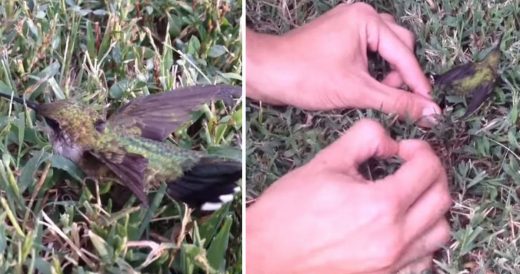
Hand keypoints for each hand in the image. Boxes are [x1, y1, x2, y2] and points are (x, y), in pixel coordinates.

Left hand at [246, 3, 440, 125]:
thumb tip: (430, 111)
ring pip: (382, 48)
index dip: (417, 82)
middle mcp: (359, 15)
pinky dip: (371, 68)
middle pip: (397, 45)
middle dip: (399, 73)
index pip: (404, 53)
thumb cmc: (305, 76)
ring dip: (386, 71)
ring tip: (377, 92)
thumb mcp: (356, 90)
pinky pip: (366, 49)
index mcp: (366, 19)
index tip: (429, 105)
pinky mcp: (337, 37)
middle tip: (392, 97)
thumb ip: (396, 101)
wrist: (264, 73)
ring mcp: (346, 24)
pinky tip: (365, 85)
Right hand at [246, 119, 450, 273]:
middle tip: (409, 166)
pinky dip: (423, 239)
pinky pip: (425, 259)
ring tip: (408, 196)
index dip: (420, 150)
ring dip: (432, 207)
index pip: (428, 169)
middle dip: (431, 173)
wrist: (267, 254)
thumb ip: (364, 139)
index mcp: (381, 205)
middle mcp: (394, 238)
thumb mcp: (325, 163)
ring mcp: (393, 264)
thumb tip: (388, 141)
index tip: (403, 149)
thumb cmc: (288, 211)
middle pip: (442, 198)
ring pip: (441, 231)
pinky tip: (402, 227)